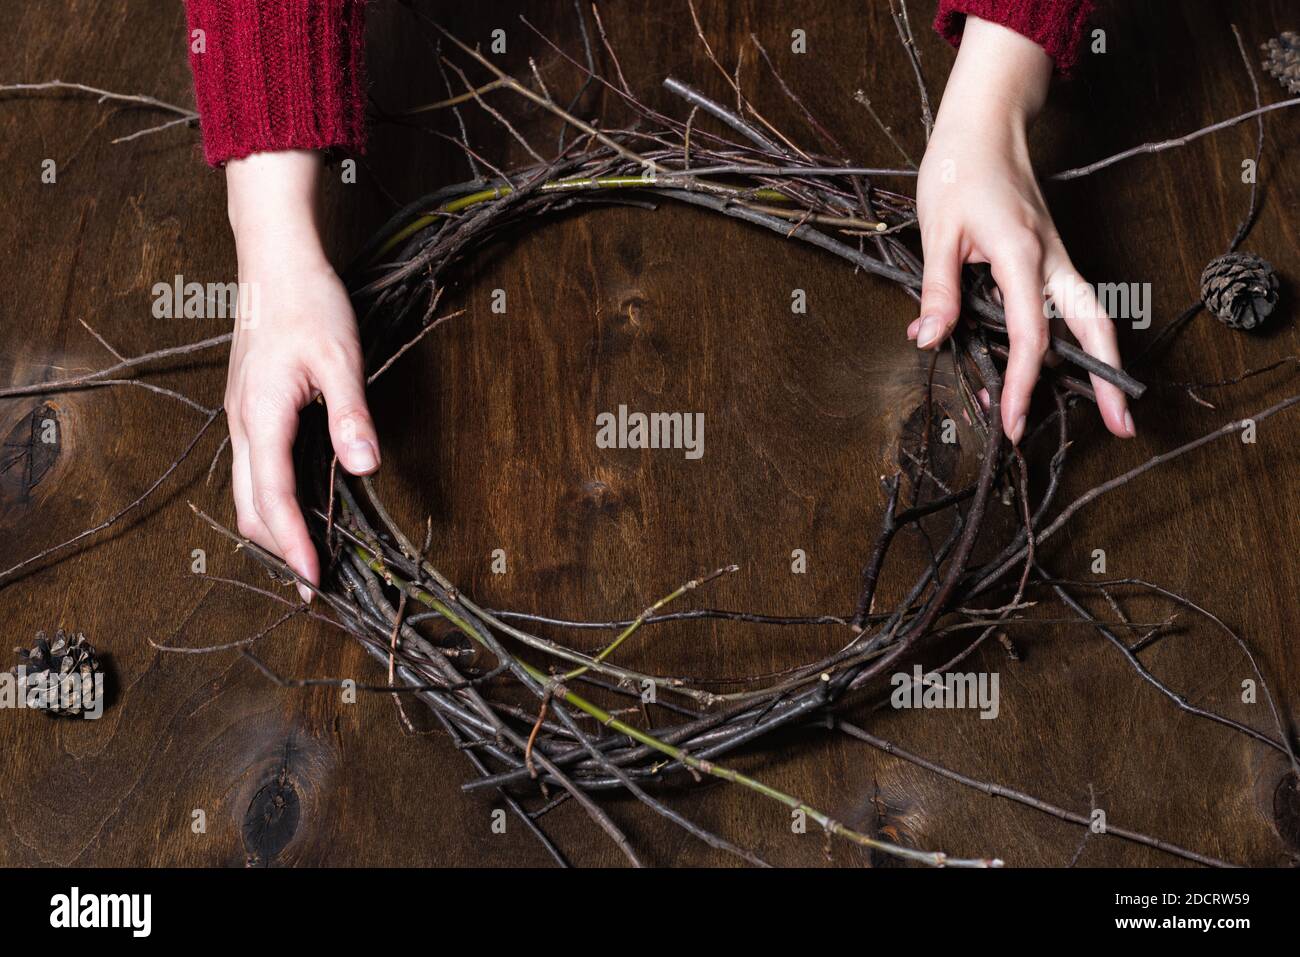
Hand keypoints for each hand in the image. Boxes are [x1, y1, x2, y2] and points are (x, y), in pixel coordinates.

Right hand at [224, 150, 378, 599]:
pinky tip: (298, 514)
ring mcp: (242, 419)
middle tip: (314, 590)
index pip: (274, 498)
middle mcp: (242, 424)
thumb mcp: (340, 358)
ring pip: (248, 494)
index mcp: (261, 415)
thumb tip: (364, 468)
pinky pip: (254, 473)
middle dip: (280, 551)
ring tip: (307, 562)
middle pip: (251, 507)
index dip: (294, 544)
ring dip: (274, 532)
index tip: (315, 582)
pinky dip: (272, 505)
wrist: (275, 261)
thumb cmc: (309, 303)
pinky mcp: (250, 412)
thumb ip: (351, 414)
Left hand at [913, 17, 1132, 443]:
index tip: (1012, 420)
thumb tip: (930, 340)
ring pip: (1091, 314)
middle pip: (1093, 325)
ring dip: (1100, 359)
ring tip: (1106, 405)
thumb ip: (938, 290)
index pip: (1029, 335)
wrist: (984, 124)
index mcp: (1021, 255)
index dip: (1022, 384)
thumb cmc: (959, 169)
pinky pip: (1067, 303)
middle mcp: (1051, 259)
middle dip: (1108, 377)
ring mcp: (1056, 257)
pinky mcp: (1050, 256)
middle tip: (1121, 424)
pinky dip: (1071, 336)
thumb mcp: (937, 231)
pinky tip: (1058, 363)